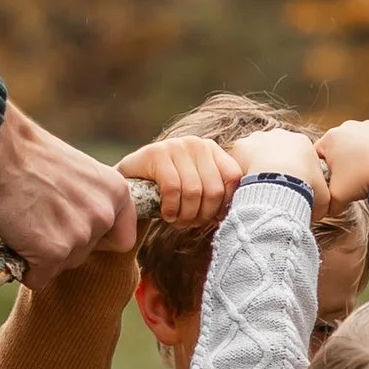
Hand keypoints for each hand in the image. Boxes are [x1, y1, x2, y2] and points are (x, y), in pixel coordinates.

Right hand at [0, 102, 135, 283]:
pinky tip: (14, 242)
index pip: (122, 239)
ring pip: (63, 265)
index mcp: (117, 194)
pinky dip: (24, 269)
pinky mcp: (52, 253)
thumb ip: (91, 200)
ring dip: (42, 255)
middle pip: (88, 254)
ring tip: (25, 223)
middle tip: (39, 220)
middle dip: (63, 245)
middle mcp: (104, 216)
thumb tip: (86, 226)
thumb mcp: (80, 172)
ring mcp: (80, 236)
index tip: (75, 230)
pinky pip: (38, 277)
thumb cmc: (31, 157)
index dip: (97, 240)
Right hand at [119, 134, 244, 232]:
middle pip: (214, 189)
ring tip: (178, 221)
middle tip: (191, 224)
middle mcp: (198, 144)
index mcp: (213, 150)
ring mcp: (176, 146)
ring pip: (193, 191)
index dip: (226, 204)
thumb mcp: (196, 189)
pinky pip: (173, 189)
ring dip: (186, 215)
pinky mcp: (156, 153)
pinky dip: (171, 209)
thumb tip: (238, 214)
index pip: (234, 177)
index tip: (213, 219)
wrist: (130, 183)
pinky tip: (167, 214)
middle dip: (203, 215)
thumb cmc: (169, 192)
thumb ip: (216, 194)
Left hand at [227, 128, 326, 199]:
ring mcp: (258, 138)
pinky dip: (241, 172)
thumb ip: (321, 200)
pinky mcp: (241, 146)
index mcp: (301, 141)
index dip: (292, 172)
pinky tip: (243, 187)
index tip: (287, 186)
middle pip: (274, 151)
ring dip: (255, 167)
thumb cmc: (305, 189)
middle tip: (270, 187)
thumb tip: (318, 212)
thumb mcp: (323, 197)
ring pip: (255, 153)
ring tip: (256, 189)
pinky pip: (239, 161)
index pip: (295, 155)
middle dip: (272, 167)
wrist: (280, 183)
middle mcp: (279, 134)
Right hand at [314, 118, 368, 204]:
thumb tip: (326, 210)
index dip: (323, 168)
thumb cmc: (363, 181)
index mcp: (331, 138)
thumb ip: (327, 202)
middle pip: (340, 145)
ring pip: (361, 140)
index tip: (331, 180)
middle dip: (342, 159)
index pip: (318, 153)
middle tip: (350, 177)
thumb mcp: (337, 196)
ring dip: (362, 153)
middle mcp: (349, 126)